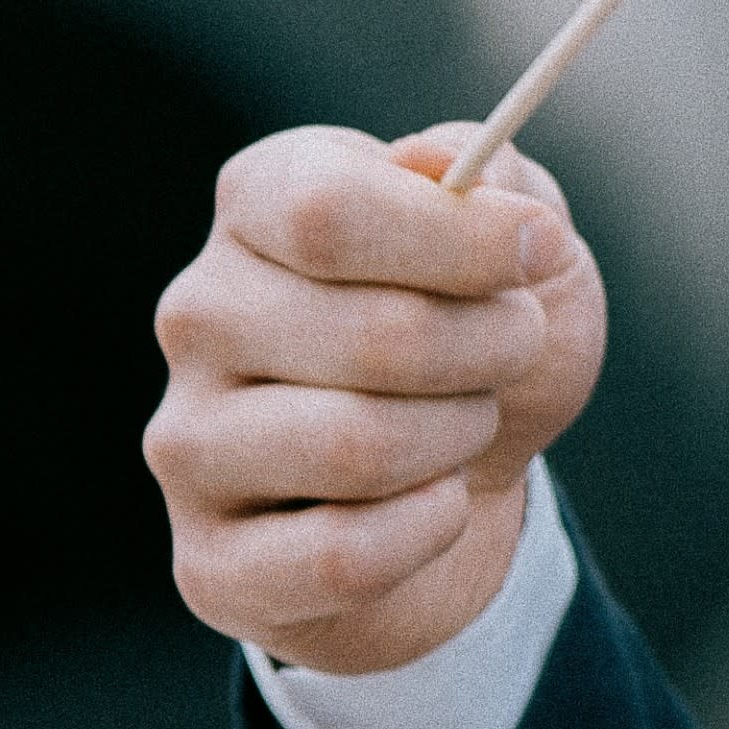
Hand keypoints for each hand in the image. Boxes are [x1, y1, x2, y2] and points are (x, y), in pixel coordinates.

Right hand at [148, 124, 604, 674]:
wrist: (466, 484)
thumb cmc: (482, 340)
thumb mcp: (521, 240)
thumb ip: (499, 178)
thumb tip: (449, 167)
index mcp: (258, 206)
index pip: (330, 211)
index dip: (458, 236)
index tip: (540, 249)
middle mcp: (199, 317)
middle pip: (373, 335)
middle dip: (493, 347)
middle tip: (517, 347)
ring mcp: (188, 443)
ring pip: (360, 446)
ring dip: (460, 436)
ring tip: (468, 421)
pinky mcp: (209, 561)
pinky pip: (343, 555)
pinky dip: (431, 528)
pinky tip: (437, 503)